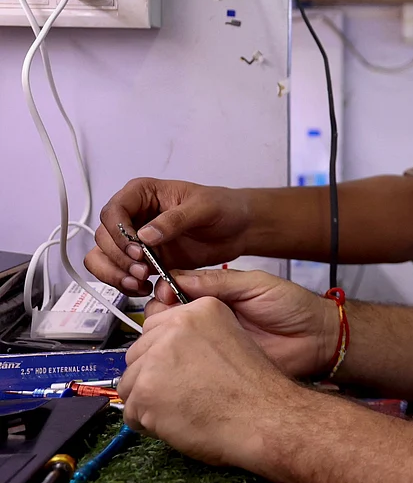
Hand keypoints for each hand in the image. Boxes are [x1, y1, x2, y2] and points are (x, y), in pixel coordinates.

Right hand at [85, 178, 251, 296]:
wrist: (239, 229)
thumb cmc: (223, 208)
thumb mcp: (204, 207)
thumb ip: (175, 220)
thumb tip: (145, 235)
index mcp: (142, 194)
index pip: (113, 211)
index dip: (119, 233)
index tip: (138, 250)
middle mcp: (133, 216)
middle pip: (103, 237)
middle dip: (119, 258)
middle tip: (142, 271)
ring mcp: (135, 240)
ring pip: (103, 257)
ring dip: (115, 273)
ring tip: (139, 284)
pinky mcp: (143, 260)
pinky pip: (119, 273)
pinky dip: (123, 283)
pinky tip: (143, 288)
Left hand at [119, 296, 308, 467]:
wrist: (266, 418)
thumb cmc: (255, 389)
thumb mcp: (233, 339)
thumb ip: (199, 336)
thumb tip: (167, 345)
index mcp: (201, 309)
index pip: (156, 326)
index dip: (165, 353)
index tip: (178, 367)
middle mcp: (176, 326)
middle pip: (139, 352)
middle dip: (153, 375)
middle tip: (184, 391)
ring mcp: (157, 357)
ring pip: (130, 382)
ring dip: (149, 399)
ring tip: (183, 407)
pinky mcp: (145, 389)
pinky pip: (130, 410)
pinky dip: (148, 422)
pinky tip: (177, 421)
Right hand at [148, 268, 339, 379]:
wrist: (317, 339)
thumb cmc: (294, 306)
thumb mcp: (257, 285)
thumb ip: (221, 281)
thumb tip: (179, 278)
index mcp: (216, 292)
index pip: (177, 287)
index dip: (166, 289)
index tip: (165, 293)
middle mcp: (208, 316)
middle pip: (168, 314)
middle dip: (161, 314)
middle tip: (167, 316)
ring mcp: (211, 341)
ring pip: (173, 339)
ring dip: (166, 337)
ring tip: (170, 336)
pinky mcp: (216, 363)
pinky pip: (190, 361)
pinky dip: (179, 359)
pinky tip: (178, 357)